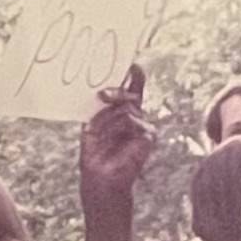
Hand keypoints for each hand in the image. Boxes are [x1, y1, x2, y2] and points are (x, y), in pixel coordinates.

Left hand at [79, 63, 152, 211]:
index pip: (130, 90)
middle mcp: (134, 116)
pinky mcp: (147, 136)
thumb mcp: (93, 124)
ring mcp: (142, 126)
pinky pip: (132, 121)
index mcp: (121, 112)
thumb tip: (104, 90)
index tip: (132, 63)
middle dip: (118, 92)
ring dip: (109, 118)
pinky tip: (109, 139)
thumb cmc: (95, 152)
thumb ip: (102, 107)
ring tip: (97, 131)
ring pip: (128, 108)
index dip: (133, 77)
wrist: (100, 177)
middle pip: (131, 94)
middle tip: (103, 94)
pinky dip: (118, 128)